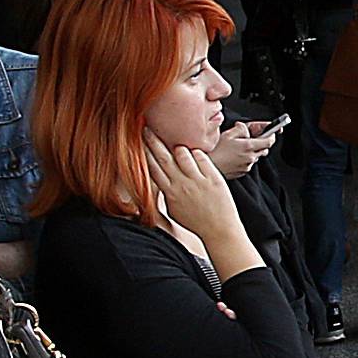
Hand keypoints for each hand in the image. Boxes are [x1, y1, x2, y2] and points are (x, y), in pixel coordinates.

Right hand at [143, 127, 243, 248]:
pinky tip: (195, 151)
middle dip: (153, 141)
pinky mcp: (213, 177)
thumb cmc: (197, 222)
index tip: (139, 142)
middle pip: (163, 157)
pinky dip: (197, 152)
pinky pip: (202, 157)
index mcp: (170, 193)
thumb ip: (166, 194)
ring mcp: (198, 180)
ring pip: (182, 154)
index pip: (152, 169)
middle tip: (148, 128)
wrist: (219, 230)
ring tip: (176, 143)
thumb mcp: (175, 210)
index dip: (144, 153)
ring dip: (178, 146)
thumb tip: (159, 183)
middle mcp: (182, 185)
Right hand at [213, 119, 277, 179]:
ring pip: (256, 157)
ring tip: (239, 147)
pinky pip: (249, 163)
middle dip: (262, 143)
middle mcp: (250, 157)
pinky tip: (235, 155)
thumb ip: (241, 129)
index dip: (272, 135)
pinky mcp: (242, 172)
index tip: (272, 132)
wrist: (209, 165)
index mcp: (248, 146)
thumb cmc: (216, 150)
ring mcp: (247, 166)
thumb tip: (245, 128)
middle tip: (253, 138)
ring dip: (252, 151)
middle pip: (264, 149)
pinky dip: (246, 158)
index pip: (269, 141)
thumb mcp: (228, 134)